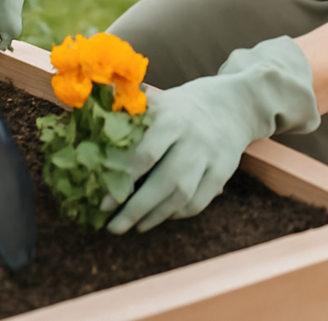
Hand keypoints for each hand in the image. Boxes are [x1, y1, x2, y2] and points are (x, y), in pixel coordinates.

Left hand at [106, 36, 319, 233]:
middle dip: (136, 208)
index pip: (146, 152)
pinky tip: (162, 216)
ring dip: (155, 216)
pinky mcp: (224, 171)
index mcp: (172, 117)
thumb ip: (132, 112)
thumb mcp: (161, 99)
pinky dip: (179, 214)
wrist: (235, 103)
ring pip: (183, 195)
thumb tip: (91, 118)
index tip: (102, 198)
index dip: (122, 178)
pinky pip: (200, 201)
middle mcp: (193, 138)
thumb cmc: (185, 104)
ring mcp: (211, 156)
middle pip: (165, 181)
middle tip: (112, 226)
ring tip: (133, 227)